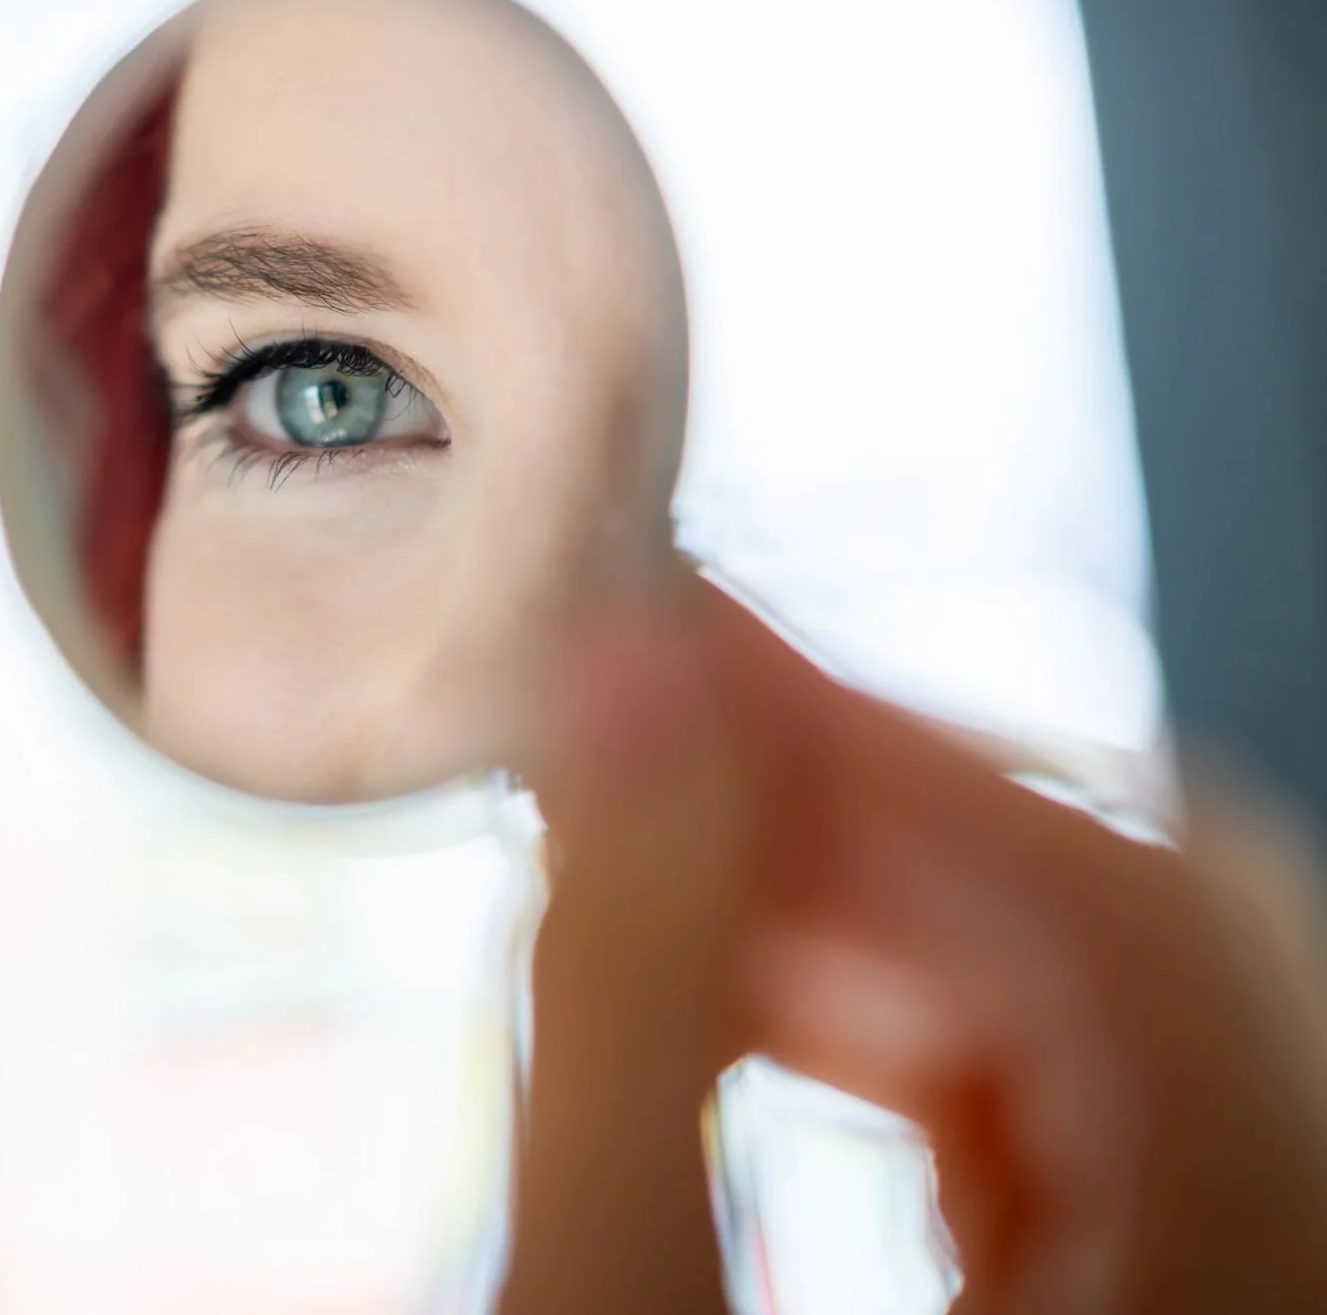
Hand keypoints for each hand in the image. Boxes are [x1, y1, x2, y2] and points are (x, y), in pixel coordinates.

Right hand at [499, 581, 1326, 1313]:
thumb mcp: (618, 1298)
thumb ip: (631, 991)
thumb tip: (622, 681)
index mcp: (1241, 1278)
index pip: (1121, 900)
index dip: (873, 733)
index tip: (674, 628)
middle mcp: (1287, 1255)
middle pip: (1145, 915)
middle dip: (869, 806)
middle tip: (652, 728)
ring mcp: (1237, 1267)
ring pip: (1101, 990)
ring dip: (865, 901)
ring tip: (653, 854)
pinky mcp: (1157, 1279)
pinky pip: (1069, 1080)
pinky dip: (894, 1007)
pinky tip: (731, 985)